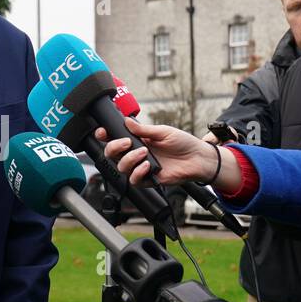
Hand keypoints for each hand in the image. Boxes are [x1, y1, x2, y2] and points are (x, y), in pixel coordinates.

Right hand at [97, 117, 234, 188]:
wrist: (198, 158)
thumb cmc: (183, 143)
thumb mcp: (163, 131)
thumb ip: (143, 129)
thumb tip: (127, 121)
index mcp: (138, 141)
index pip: (115, 139)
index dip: (105, 136)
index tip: (103, 132)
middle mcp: (136, 154)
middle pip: (112, 154)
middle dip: (114, 147)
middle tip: (126, 143)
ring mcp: (141, 167)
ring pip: (121, 167)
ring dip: (129, 159)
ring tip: (144, 153)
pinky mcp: (148, 180)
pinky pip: (134, 180)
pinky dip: (138, 172)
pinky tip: (148, 166)